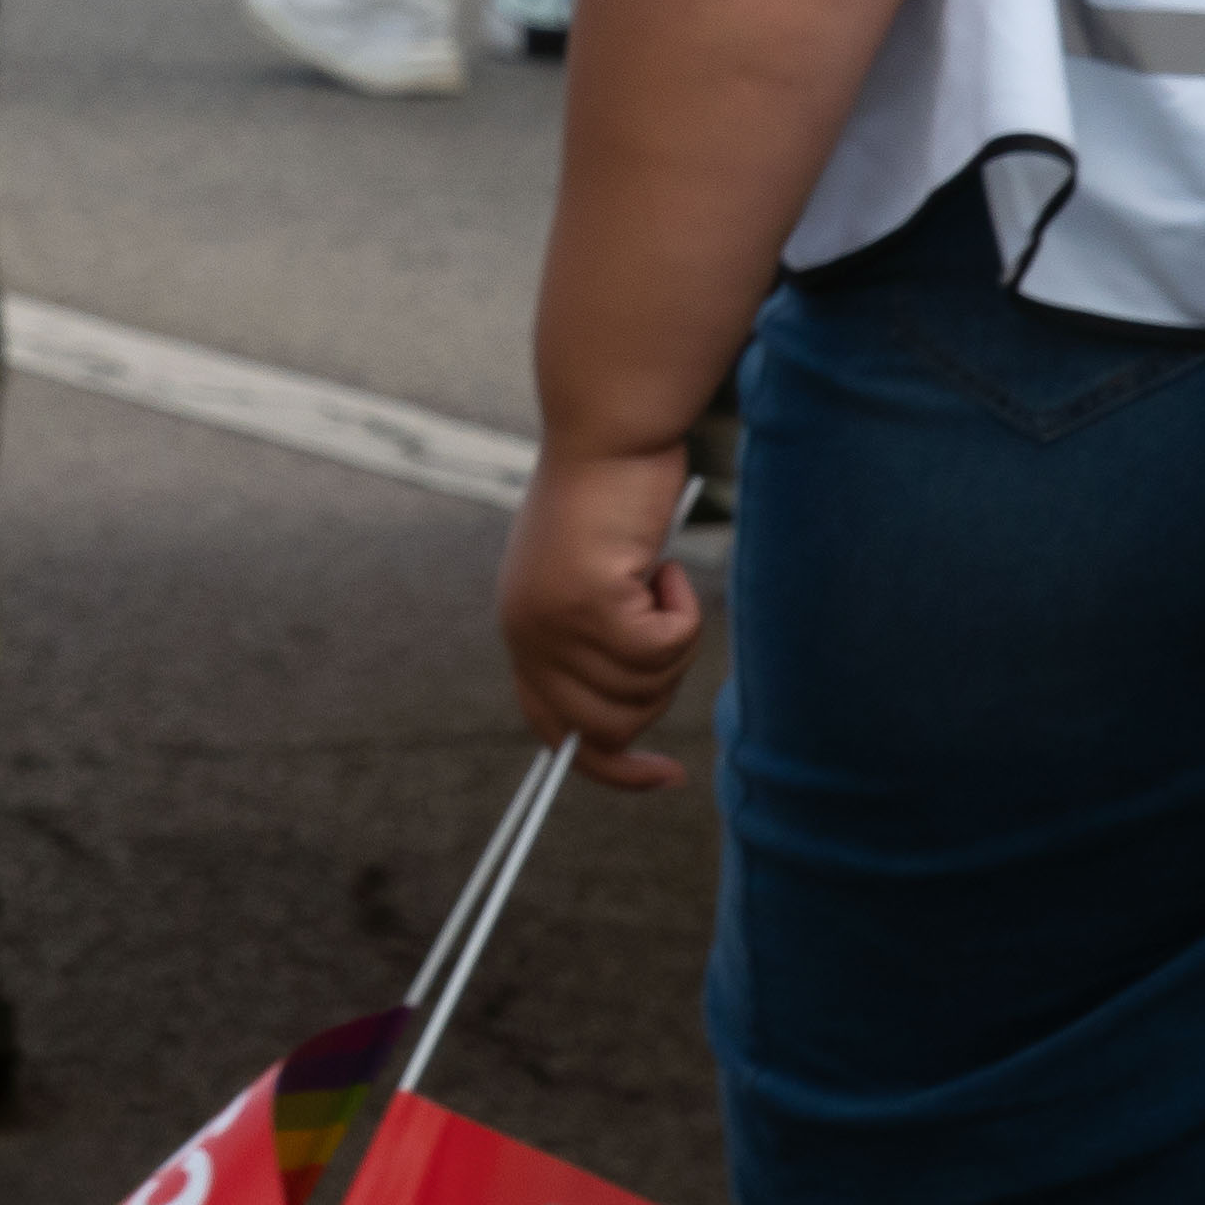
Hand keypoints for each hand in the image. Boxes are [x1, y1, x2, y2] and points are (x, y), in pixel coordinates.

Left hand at [498, 445, 705, 788]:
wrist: (607, 428)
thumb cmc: (611, 493)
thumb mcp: (589, 579)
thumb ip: (592, 644)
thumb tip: (621, 724)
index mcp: (522, 629)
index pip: (553, 729)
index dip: (608, 766)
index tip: (663, 776)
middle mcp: (527, 633)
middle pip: (612, 726)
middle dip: (657, 684)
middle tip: (660, 616)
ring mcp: (556, 622)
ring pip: (647, 687)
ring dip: (672, 634)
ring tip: (651, 572)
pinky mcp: (592, 602)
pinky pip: (667, 646)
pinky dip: (682, 609)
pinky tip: (658, 562)